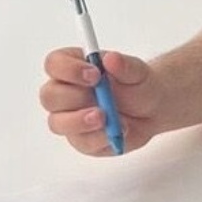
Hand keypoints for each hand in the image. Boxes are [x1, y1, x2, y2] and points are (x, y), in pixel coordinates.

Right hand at [38, 47, 160, 155]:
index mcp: (73, 66)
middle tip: (101, 98)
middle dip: (73, 98)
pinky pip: (81, 143)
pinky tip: (117, 130)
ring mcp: (70, 118)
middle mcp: (65, 92)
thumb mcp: (138, 71)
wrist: (152, 110)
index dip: (68, 69)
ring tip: (105, 119)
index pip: (54, 63)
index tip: (95, 74)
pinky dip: (100, 138)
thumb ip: (125, 65)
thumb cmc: (138, 84)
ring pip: (57, 123)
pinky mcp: (81, 139)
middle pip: (49, 96)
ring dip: (80, 122)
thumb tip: (111, 58)